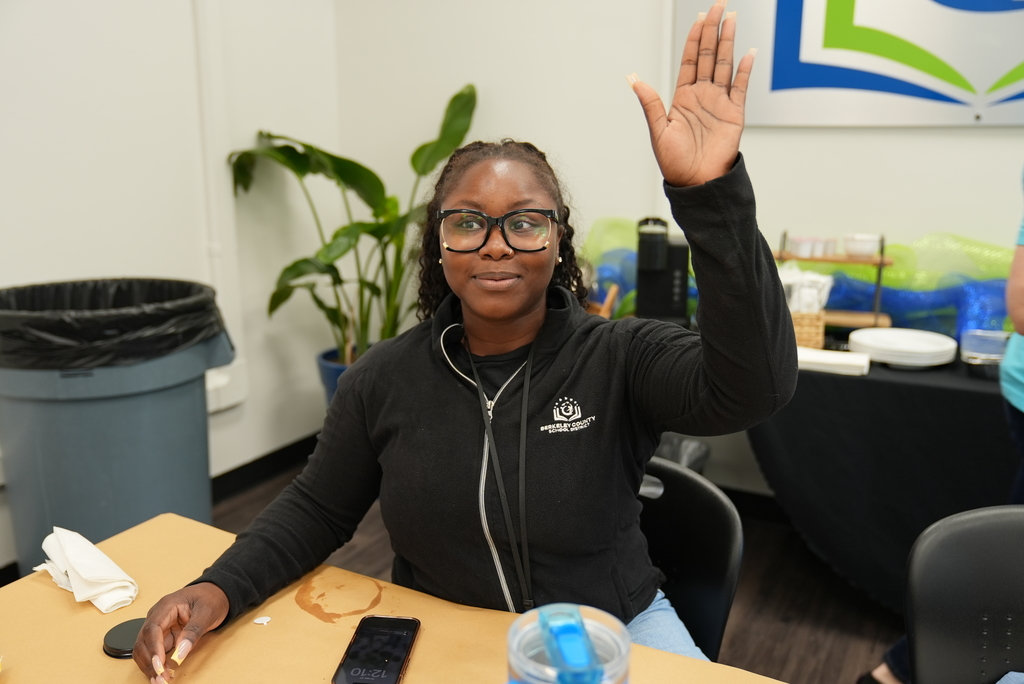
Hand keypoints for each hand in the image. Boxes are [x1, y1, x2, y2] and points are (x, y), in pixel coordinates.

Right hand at [132, 582, 228, 682]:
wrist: (215, 594)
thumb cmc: (210, 598)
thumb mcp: (207, 613)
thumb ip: (193, 632)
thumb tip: (180, 654)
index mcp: (166, 606)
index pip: (152, 629)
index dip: (153, 649)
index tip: (159, 665)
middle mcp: (158, 616)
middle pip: (143, 642)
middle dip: (149, 662)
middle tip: (160, 678)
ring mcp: (159, 627)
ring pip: (144, 650)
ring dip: (150, 666)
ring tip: (161, 680)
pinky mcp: (164, 637)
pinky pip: (155, 652)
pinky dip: (156, 665)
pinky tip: (162, 675)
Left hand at [630, 0, 753, 186]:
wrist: (696, 183)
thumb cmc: (675, 162)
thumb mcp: (658, 131)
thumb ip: (650, 104)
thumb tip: (634, 79)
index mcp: (682, 97)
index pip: (689, 59)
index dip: (695, 37)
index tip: (700, 16)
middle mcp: (702, 95)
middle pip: (708, 55)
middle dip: (713, 30)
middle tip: (719, 6)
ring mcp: (720, 102)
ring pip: (725, 65)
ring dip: (729, 42)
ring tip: (731, 19)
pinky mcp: (735, 114)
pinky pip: (741, 87)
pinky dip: (746, 70)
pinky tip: (749, 53)